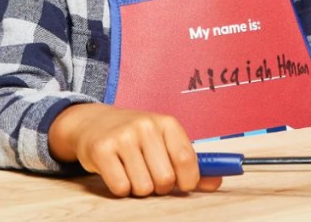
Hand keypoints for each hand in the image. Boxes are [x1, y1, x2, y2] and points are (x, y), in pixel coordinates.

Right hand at [49, 103, 222, 196]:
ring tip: (132, 171)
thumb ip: (190, 164)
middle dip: (160, 186)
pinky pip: (121, 188)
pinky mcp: (102, 150)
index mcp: (167, 123)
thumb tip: (216, 182)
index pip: (187, 160)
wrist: (94, 122)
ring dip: (139, 188)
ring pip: (143, 187)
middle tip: (150, 174)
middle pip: (165, 178)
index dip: (188, 180)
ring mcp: (122, 137)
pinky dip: (121, 188)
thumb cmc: (136, 137)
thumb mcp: (164, 142)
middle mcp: (146, 126)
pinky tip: (117, 171)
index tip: (183, 184)